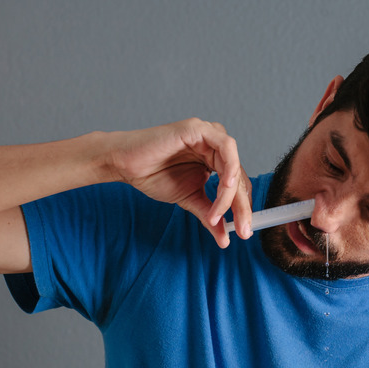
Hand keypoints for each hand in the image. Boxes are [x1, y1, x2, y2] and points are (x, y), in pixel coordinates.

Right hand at [107, 118, 252, 247]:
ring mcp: (209, 135)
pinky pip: (225, 147)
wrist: (125, 164)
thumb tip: (225, 238)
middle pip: (239, 176)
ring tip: (221, 213)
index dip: (242, 208)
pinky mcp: (199, 128)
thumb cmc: (153, 175)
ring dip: (231, 192)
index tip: (242, 231)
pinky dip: (229, 167)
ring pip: (234, 165)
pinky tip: (225, 186)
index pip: (237, 185)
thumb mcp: (189, 199)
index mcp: (215, 160)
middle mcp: (215, 146)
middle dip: (241, 206)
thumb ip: (209, 215)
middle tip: (241, 229)